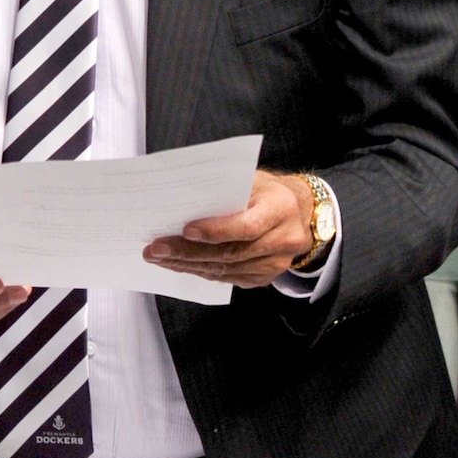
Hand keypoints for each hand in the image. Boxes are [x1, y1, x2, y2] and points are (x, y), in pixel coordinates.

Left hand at [142, 170, 313, 287]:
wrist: (301, 212)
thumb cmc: (268, 191)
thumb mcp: (253, 178)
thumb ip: (226, 188)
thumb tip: (183, 197)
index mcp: (280, 208)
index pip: (247, 226)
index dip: (216, 230)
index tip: (185, 229)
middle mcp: (283, 239)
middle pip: (231, 253)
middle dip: (188, 252)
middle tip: (157, 248)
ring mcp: (276, 263)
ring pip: (226, 270)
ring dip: (188, 265)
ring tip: (159, 258)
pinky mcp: (265, 277)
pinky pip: (228, 278)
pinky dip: (201, 272)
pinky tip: (180, 265)